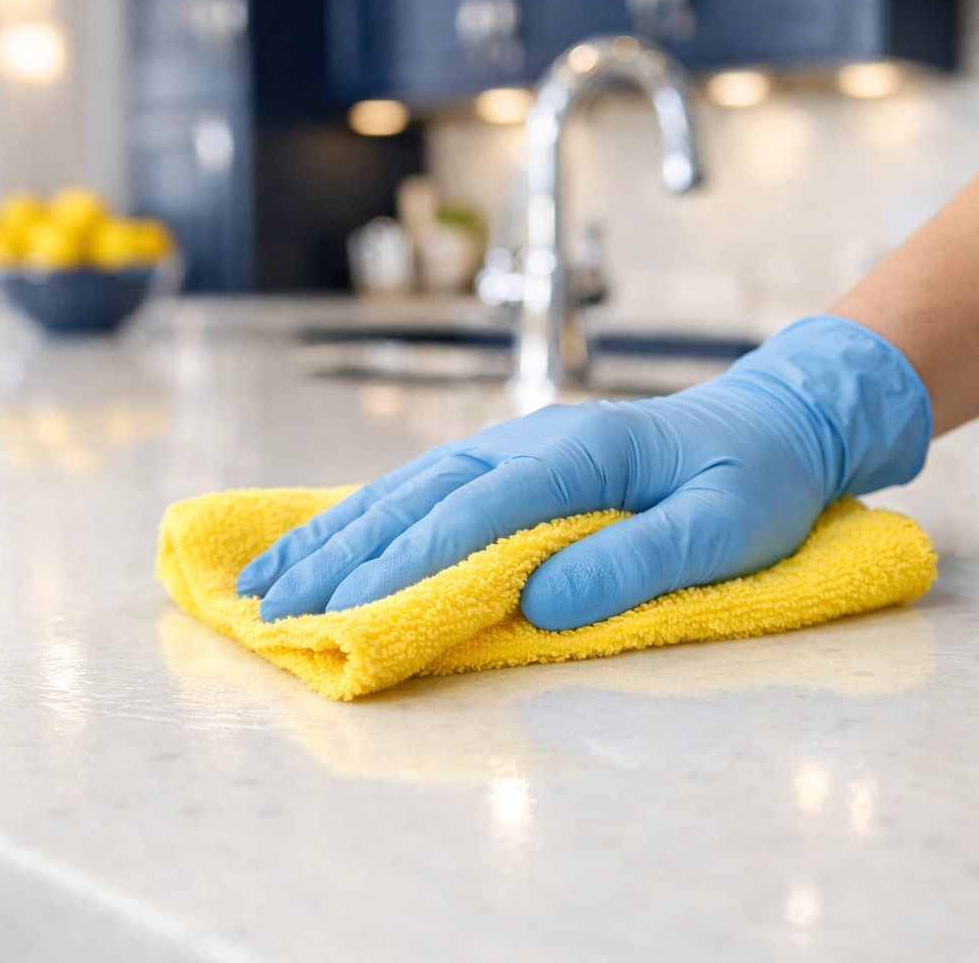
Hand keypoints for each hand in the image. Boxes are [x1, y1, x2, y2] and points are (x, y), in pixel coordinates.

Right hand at [238, 316, 930, 629]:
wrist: (768, 421)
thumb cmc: (753, 478)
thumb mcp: (725, 528)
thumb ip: (635, 561)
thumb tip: (538, 602)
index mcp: (581, 451)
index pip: (474, 512)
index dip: (403, 565)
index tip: (340, 614)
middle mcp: (531, 438)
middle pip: (417, 497)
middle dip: (340, 555)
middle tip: (268, 607)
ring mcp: (516, 442)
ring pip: (406, 488)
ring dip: (335, 536)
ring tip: (268, 579)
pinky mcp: (513, 459)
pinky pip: (426, 487)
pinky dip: (369, 519)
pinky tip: (330, 542)